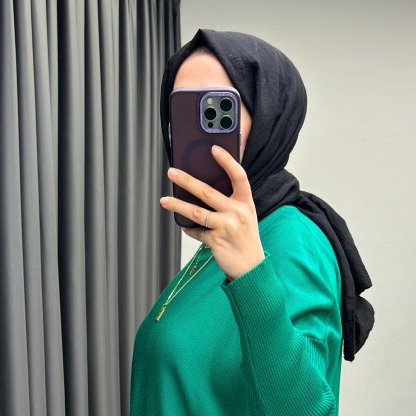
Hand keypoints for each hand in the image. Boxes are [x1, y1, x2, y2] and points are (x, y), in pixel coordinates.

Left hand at [160, 146, 264, 279]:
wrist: (251, 267)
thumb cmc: (245, 238)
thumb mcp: (244, 216)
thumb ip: (230, 202)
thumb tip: (202, 189)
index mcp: (245, 202)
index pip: (238, 176)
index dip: (227, 161)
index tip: (214, 148)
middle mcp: (237, 213)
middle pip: (207, 192)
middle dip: (187, 180)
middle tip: (171, 172)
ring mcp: (226, 227)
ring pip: (196, 212)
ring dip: (177, 205)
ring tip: (164, 200)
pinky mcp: (216, 241)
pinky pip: (196, 231)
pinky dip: (188, 229)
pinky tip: (184, 226)